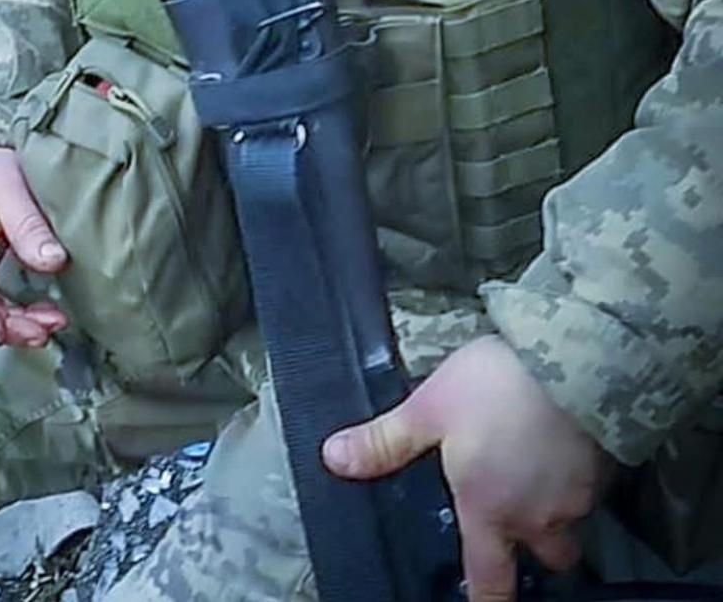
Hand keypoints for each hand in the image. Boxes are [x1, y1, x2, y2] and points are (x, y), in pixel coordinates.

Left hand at [322, 335, 609, 601]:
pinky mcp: (605, 466)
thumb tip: (332, 460)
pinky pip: (591, 485)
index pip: (489, 578)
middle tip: (523, 522)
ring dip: (557, 505)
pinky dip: (576, 471)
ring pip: (570, 518)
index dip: (487, 600)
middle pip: (548, 556)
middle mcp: (536, 515)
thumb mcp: (428, 409)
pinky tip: (562, 439)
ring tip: (541, 470)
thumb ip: (385, 441)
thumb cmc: (493, 389)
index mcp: (489, 509)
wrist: (570, 361)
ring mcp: (578, 494)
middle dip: (538, 547)